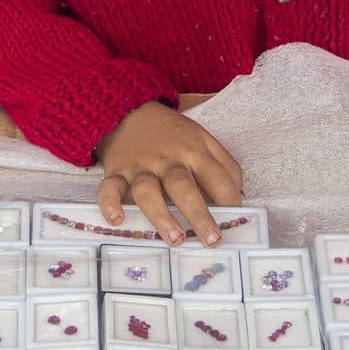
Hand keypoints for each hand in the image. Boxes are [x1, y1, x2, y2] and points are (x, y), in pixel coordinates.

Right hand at [95, 100, 242, 244]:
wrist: (129, 109)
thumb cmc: (172, 133)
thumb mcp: (204, 139)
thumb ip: (225, 165)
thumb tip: (238, 198)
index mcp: (194, 152)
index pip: (217, 178)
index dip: (231, 201)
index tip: (239, 225)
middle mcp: (168, 161)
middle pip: (184, 187)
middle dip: (199, 214)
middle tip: (212, 240)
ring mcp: (140, 168)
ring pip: (149, 192)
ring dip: (161, 216)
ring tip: (175, 239)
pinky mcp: (116, 173)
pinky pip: (109, 188)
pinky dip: (110, 204)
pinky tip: (117, 220)